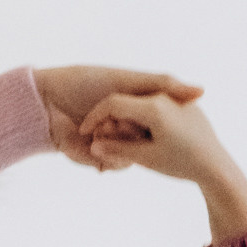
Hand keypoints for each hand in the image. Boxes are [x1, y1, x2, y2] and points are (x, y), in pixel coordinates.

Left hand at [34, 65, 202, 168]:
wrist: (45, 101)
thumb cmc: (83, 82)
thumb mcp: (127, 80)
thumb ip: (164, 84)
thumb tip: (202, 91)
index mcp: (135, 108)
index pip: (162, 125)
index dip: (161, 126)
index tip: (155, 122)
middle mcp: (124, 127)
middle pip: (149, 145)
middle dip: (138, 139)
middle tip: (124, 128)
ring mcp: (109, 143)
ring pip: (131, 158)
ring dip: (121, 151)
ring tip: (100, 134)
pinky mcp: (93, 157)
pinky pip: (110, 166)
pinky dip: (106, 160)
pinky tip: (95, 150)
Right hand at [79, 91, 246, 244]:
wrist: (218, 168)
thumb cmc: (181, 164)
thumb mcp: (146, 158)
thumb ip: (117, 150)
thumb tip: (92, 147)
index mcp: (153, 107)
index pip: (112, 105)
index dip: (95, 119)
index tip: (87, 134)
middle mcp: (166, 97)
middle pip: (127, 101)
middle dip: (111, 119)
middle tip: (104, 140)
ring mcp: (178, 99)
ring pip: (142, 103)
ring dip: (127, 119)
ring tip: (125, 139)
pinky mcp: (187, 106)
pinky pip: (158, 107)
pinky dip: (145, 119)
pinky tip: (145, 136)